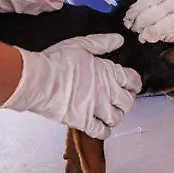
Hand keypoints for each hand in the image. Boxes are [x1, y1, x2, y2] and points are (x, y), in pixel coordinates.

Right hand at [0, 34, 141, 138]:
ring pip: (117, 118)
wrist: (39, 80)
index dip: (134, 84)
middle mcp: (107, 92)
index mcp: (108, 72)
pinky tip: (100, 128)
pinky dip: (104, 132)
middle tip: (118, 100)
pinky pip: (102, 132)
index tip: (132, 86)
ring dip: (115, 117)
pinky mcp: (84, 122)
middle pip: (128, 102)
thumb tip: (119, 40)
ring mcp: (97, 109)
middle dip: (125, 101)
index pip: (132, 80)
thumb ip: (102, 43)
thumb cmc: (58, 60)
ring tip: (108, 114)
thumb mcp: (81, 44)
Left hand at [124, 0, 173, 42]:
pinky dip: (170, 38)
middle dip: (142, 24)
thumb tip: (131, 13)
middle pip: (158, 13)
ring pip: (169, 25)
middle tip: (135, 30)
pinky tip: (163, 38)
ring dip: (153, 33)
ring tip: (145, 37)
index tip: (128, 19)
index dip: (136, 11)